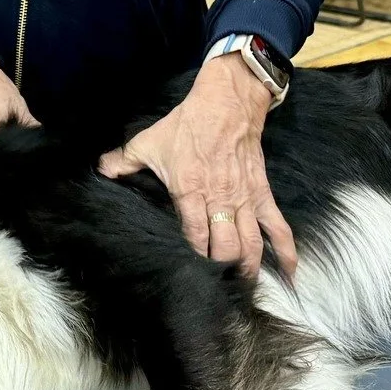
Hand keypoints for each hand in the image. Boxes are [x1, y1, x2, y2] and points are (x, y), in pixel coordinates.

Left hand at [98, 55, 295, 278]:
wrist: (227, 102)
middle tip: (217, 287)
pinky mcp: (262, 194)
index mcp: (190, 190)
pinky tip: (290, 273)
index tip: (190, 276)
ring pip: (251, 243)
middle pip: (225, 247)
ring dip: (249, 268)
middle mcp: (220, 199)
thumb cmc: (187, 124)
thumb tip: (100, 170)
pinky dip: (286, 251)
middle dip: (222, 270)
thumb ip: (123, 161)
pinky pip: (278, 226)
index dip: (194, 259)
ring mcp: (244, 198)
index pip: (194, 235)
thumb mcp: (149, 141)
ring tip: (244, 287)